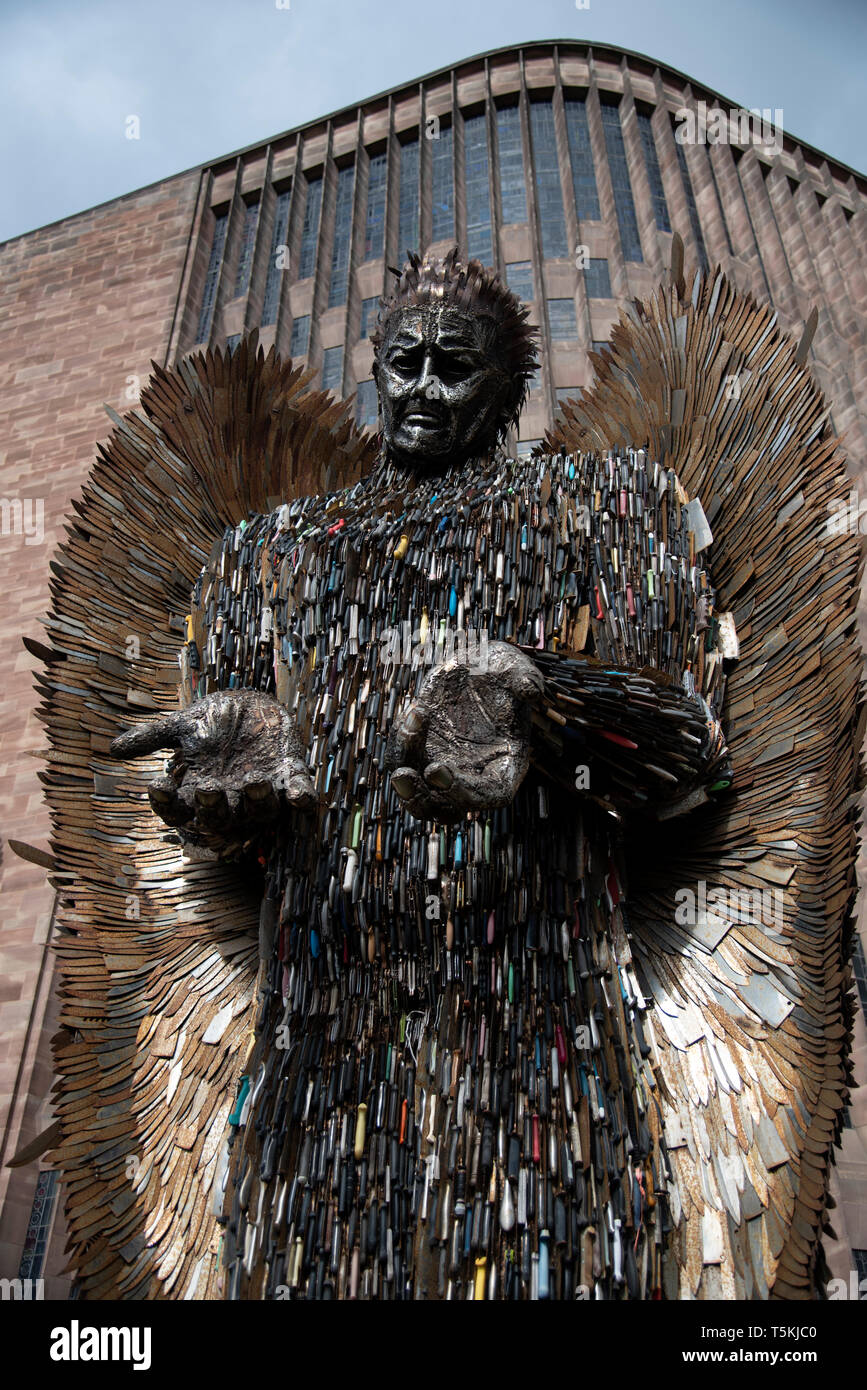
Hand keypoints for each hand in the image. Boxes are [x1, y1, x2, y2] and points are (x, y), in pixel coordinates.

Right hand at [109, 690, 314, 850]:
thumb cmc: (216, 719)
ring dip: (257, 802)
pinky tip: (299, 796)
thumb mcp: (184, 724)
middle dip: (213, 808)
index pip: (179, 810)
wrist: (254, 703)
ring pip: (260, 813)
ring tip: (253, 782)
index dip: (168, 804)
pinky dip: (301, 798)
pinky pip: (299, 797)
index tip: (159, 785)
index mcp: (200, 789)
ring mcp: (262, 791)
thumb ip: (153, 737)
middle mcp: (231, 798)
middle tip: (208, 788)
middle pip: (219, 819)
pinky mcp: (290, 778)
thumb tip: (113, 749)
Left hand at [385, 641, 543, 821]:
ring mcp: (445, 768)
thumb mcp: (519, 671)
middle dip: (421, 800)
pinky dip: (403, 743)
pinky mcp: (423, 754)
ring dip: (404, 775)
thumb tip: (531, 690)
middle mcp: (474, 776)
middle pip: (445, 809)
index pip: (488, 796)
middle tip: (403, 777)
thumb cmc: (503, 675)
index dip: (463, 793)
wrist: (478, 669)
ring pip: (418, 792)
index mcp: (506, 767)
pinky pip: (406, 761)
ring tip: (411, 724)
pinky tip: (416, 711)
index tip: (437, 771)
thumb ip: (527, 681)